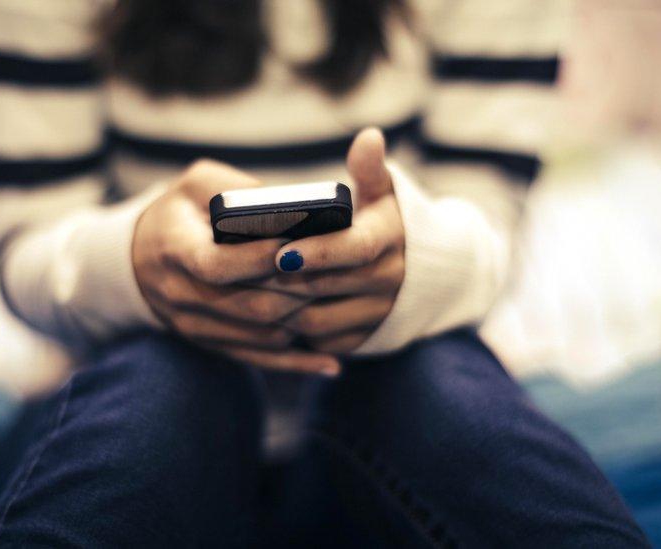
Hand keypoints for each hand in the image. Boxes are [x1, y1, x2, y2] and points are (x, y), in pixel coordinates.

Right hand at [132, 159, 340, 374]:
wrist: (138, 259)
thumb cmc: (179, 213)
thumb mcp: (197, 184)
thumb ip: (238, 190)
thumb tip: (294, 208)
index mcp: (175, 250)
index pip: (217, 265)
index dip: (259, 259)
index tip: (298, 245)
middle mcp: (182, 294)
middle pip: (249, 305)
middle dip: (297, 292)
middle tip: (337, 278)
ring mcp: (195, 326)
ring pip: (259, 336)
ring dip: (302, 324)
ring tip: (339, 308)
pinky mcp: (211, 344)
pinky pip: (257, 360)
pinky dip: (295, 363)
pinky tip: (329, 363)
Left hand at [257, 128, 404, 353]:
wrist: (419, 272)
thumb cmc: (385, 221)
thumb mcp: (383, 192)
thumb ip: (371, 168)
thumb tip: (369, 137)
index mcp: (389, 240)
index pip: (353, 249)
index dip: (318, 251)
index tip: (282, 250)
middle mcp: (388, 281)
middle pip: (325, 287)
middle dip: (281, 281)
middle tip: (241, 272)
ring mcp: (375, 315)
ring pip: (316, 320)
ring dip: (279, 308)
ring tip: (247, 291)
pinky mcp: (362, 340)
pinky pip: (319, 342)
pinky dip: (291, 332)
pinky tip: (264, 313)